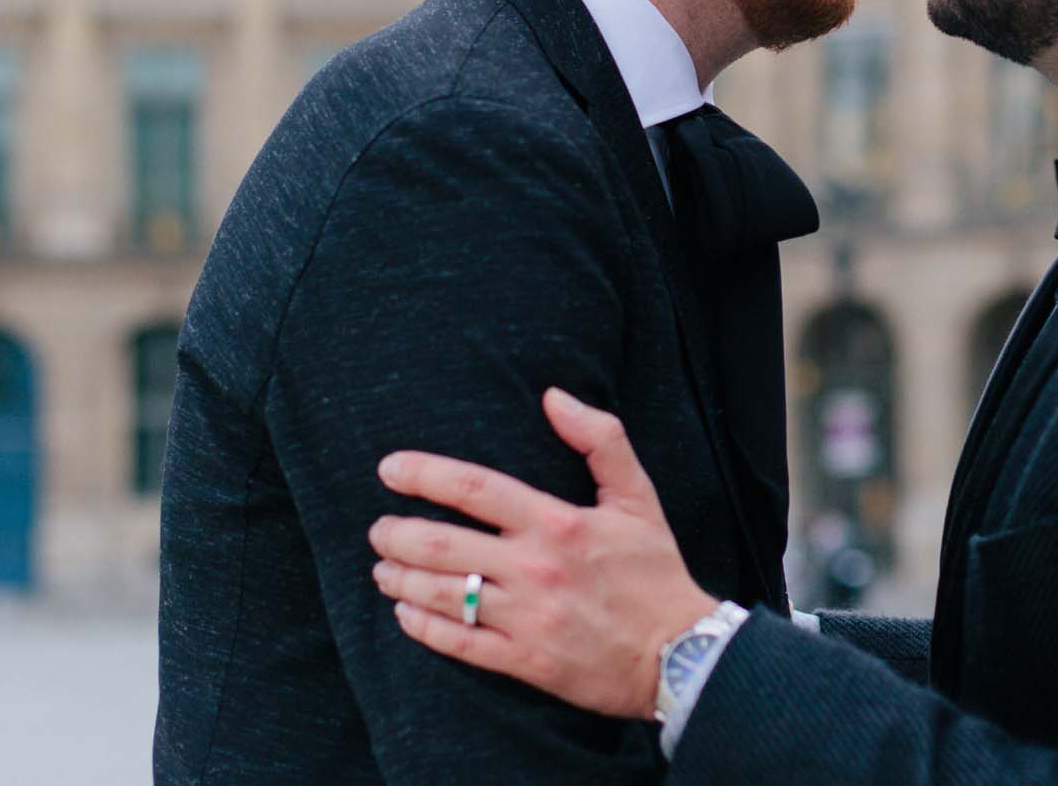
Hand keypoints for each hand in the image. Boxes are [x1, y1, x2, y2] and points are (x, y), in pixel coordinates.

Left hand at [369, 387, 719, 720]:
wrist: (679, 654)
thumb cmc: (654, 571)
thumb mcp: (637, 496)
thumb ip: (601, 438)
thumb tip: (554, 396)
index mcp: (557, 522)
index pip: (475, 489)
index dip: (424, 475)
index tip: (389, 469)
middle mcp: (534, 568)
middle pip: (441, 545)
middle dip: (396, 534)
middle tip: (378, 528)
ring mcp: (526, 617)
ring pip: (441, 594)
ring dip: (400, 579)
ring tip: (381, 568)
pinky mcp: (524, 661)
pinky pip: (458, 643)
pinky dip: (422, 627)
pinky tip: (404, 613)